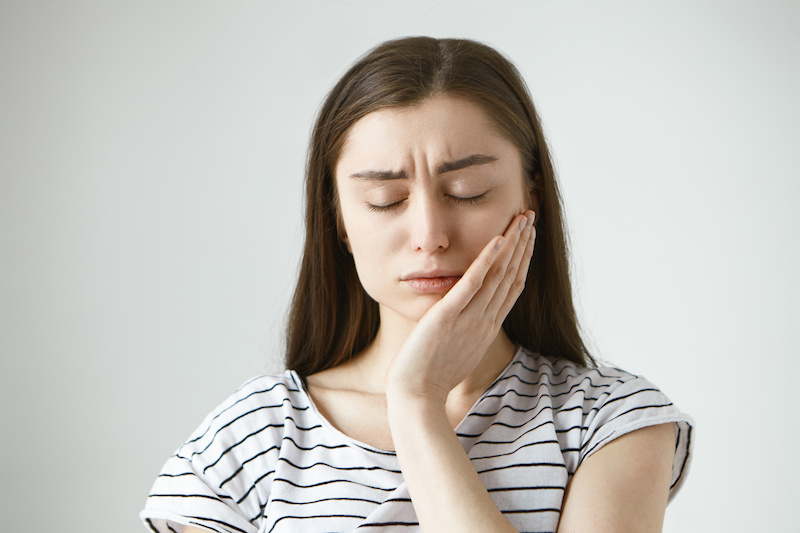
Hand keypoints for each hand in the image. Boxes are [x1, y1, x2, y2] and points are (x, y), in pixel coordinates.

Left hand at [385, 210, 535, 403]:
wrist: (416, 396)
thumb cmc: (430, 377)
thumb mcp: (456, 350)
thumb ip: (465, 330)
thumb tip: (465, 317)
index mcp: (487, 328)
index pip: (512, 288)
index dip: (522, 261)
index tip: (528, 239)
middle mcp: (484, 321)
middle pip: (511, 276)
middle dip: (523, 245)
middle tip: (531, 217)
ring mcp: (469, 319)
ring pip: (498, 276)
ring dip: (511, 245)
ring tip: (521, 219)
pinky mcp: (448, 317)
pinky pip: (471, 285)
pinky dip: (485, 262)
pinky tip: (496, 240)